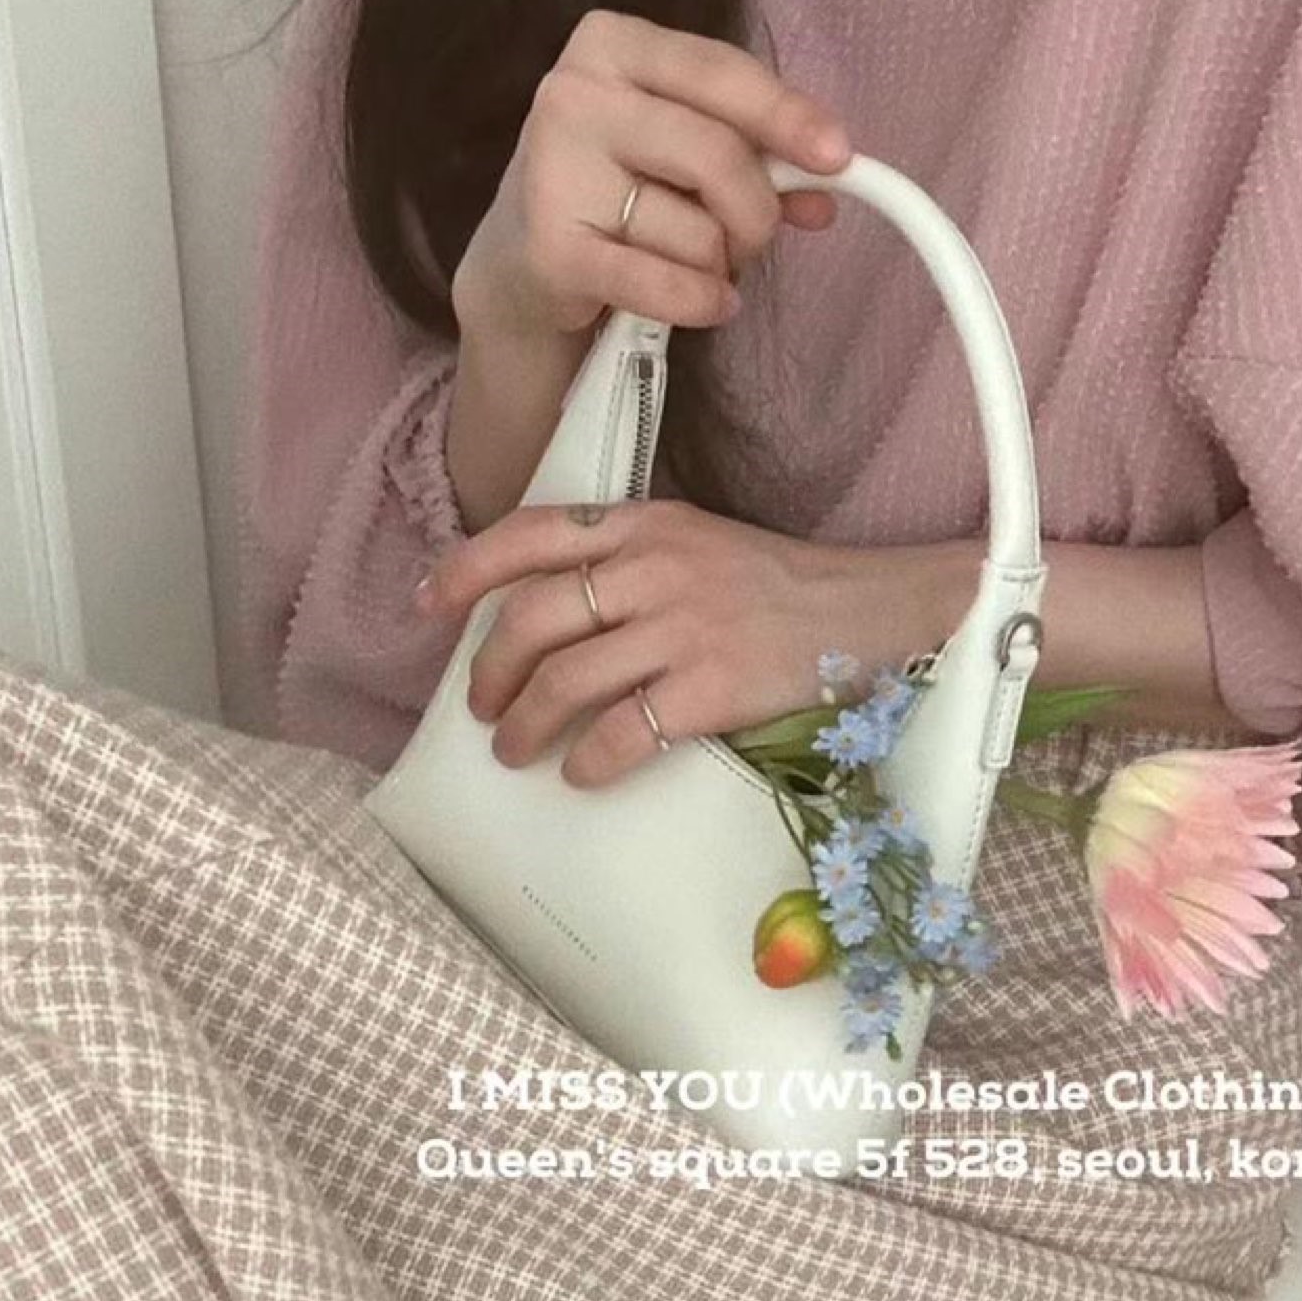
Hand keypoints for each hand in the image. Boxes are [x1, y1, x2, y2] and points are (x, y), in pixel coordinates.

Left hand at [413, 499, 967, 788]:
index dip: (467, 571)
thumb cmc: (778, 586)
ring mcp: (684, 628)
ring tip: (515, 752)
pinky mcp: (713, 688)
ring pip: (565, 680)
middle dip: (489, 674)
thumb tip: (543, 614)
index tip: (430, 608)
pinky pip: (623, 734)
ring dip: (525, 726)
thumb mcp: (697, 541)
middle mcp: (656, 568)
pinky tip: (581, 776)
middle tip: (482, 710)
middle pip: (532, 618)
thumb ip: (626, 559)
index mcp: (644, 524)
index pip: (531, 534)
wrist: (871, 611)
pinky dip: (588, 762)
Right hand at [450, 8, 852, 343]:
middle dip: (756, 214)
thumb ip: (753, 156)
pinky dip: (701, 301)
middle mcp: (574, 94)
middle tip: (752, 240)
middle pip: (717, 155)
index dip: (785, 115)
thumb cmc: (617, 195)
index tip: (837, 155)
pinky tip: (704, 302)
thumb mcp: (680, 155)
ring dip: (718, 265)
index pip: (719, 72)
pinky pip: (667, 282)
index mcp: (612, 46)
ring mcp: (555, 170)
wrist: (522, 267)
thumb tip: (828, 188)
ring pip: (698, 232)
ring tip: (691, 264)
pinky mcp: (552, 249)